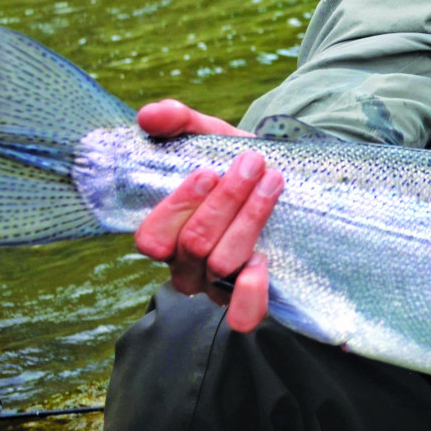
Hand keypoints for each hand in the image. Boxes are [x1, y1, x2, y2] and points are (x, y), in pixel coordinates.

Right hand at [132, 99, 280, 331]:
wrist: (280, 178)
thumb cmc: (233, 161)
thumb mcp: (208, 135)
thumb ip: (177, 121)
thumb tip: (149, 115)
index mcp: (165, 233)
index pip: (152, 239)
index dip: (178, 207)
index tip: (209, 172)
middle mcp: (186, 266)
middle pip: (195, 245)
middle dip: (227, 201)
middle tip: (253, 164)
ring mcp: (217, 284)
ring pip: (223, 264)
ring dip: (250, 219)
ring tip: (273, 180)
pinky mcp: (249, 297)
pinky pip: (241, 314)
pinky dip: (249, 293)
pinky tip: (263, 262)